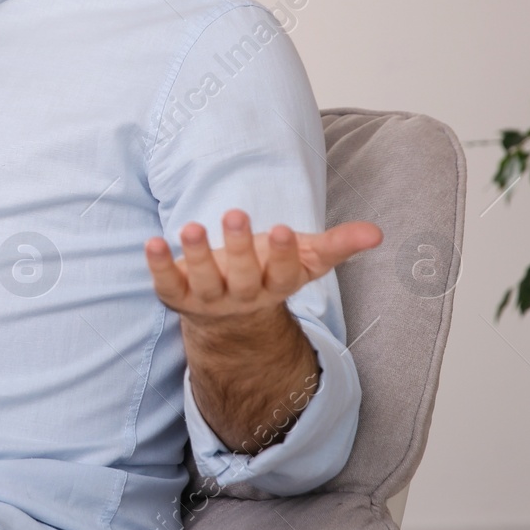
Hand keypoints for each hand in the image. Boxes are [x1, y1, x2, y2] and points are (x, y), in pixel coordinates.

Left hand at [144, 209, 381, 320]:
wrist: (229, 315)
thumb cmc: (269, 272)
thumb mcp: (304, 259)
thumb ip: (338, 245)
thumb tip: (377, 233)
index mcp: (276, 286)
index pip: (285, 274)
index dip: (284, 254)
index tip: (281, 230)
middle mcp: (244, 297)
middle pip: (244, 276)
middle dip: (240, 247)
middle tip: (235, 213)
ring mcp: (210, 299)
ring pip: (206, 282)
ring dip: (197, 254)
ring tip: (191, 226)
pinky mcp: (179, 296)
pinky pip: (168, 285)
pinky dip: (160, 265)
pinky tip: (153, 242)